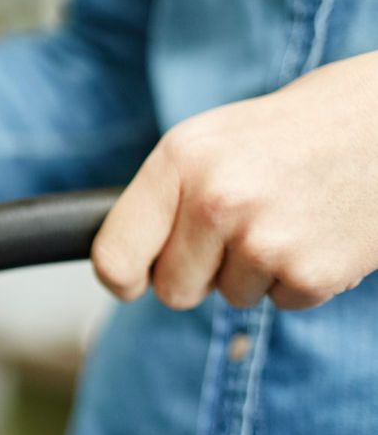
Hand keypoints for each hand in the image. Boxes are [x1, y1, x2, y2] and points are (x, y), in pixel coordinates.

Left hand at [92, 51, 377, 310]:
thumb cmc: (294, 132)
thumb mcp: (213, 141)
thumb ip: (167, 197)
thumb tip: (121, 266)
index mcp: (180, 159)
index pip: (114, 255)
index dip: (121, 278)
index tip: (130, 283)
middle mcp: (216, 199)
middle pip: (172, 290)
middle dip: (201, 273)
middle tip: (241, 229)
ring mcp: (264, 239)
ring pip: (231, 296)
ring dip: (257, 270)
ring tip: (290, 215)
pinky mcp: (311, 273)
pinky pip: (282, 301)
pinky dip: (300, 277)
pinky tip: (320, 230)